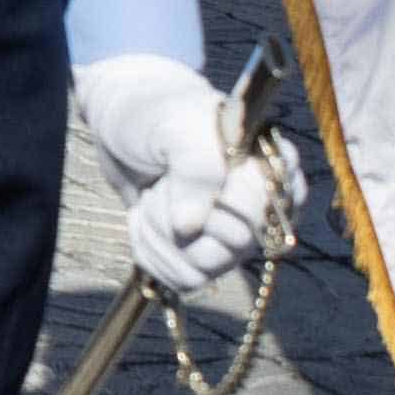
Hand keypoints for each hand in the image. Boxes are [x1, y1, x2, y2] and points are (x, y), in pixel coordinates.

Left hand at [76, 53, 305, 297]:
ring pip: (203, 269)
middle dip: (179, 215)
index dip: (215, 201)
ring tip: (153, 195)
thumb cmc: (157, 114)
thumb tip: (191, 228)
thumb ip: (195, 166)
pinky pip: (183, 280)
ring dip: (161, 234)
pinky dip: (152, 251)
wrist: (121, 123)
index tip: (185, 170)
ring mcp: (232, 236)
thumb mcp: (176, 124)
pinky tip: (145, 218)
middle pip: (231, 247)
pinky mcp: (201, 254)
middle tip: (163, 180)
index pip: (259, 213)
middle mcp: (261, 209)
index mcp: (272, 170)